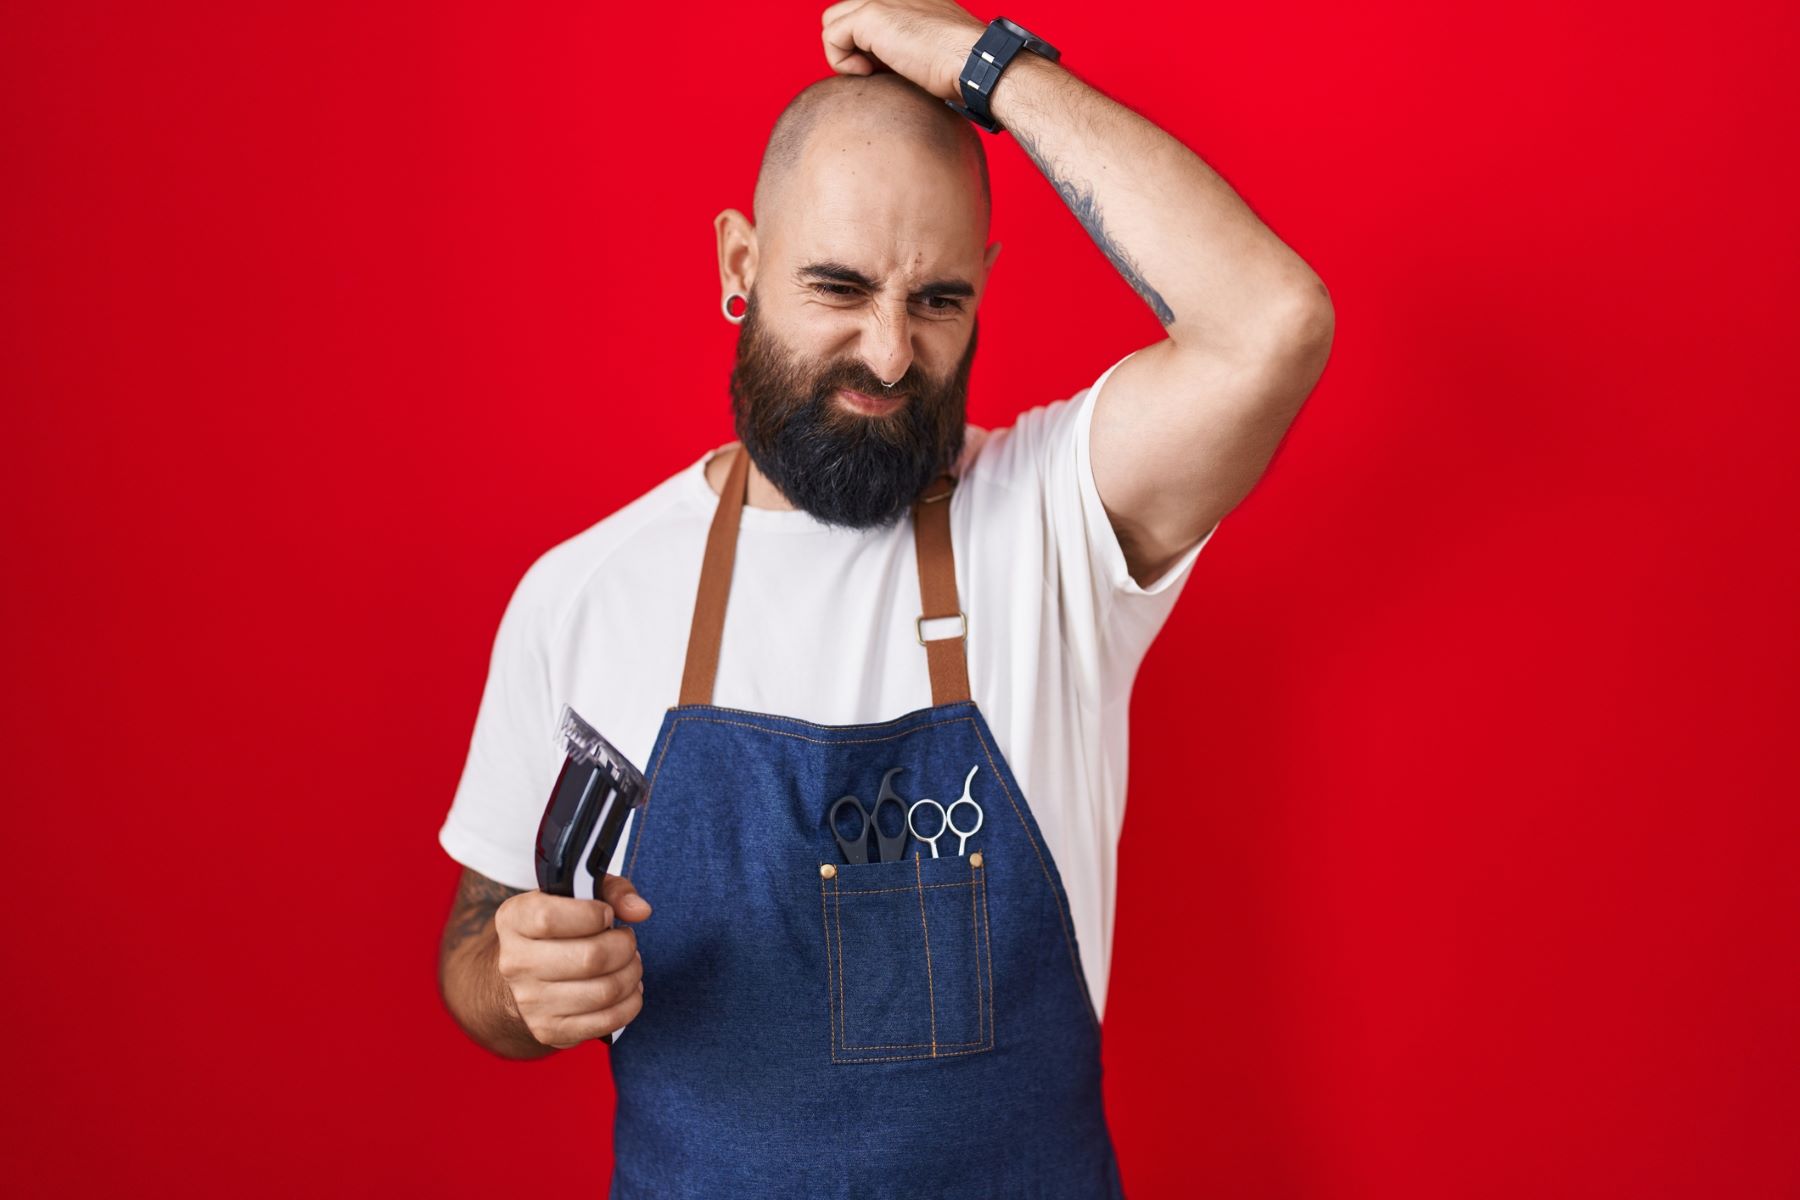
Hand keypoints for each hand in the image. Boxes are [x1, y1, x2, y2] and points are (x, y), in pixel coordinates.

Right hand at [494, 874, 651, 1047]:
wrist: (526, 977)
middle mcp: (515, 963)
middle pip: (590, 958)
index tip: (606, 914)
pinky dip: (630, 1003)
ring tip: (630, 963)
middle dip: (624, 946)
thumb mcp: (578, 895)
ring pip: (604, 991)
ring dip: (631, 974)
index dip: (592, 915)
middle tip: (627, 941)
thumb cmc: (559, 928)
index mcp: (515, 921)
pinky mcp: (550, 1030)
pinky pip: (607, 1021)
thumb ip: (612, 891)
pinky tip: (628, 988)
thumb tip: (640, 910)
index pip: (549, 919)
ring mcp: (531, 1002)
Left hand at [820, 0, 986, 103]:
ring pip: (832, 22)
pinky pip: (831, 36)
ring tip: (873, 72)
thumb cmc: (959, 68)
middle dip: (851, 45)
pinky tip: (869, 73)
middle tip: (876, 71)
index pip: (864, 14)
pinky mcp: (871, 14)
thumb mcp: (927, 47)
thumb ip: (901, 43)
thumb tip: (875, 63)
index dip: (865, 44)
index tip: (884, 67)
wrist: (976, 64)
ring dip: (845, 53)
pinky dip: (842, 62)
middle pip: (844, 14)